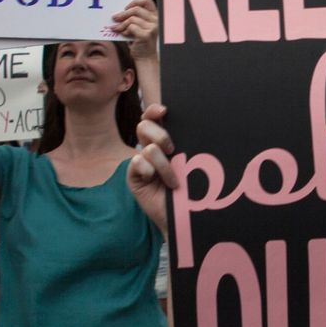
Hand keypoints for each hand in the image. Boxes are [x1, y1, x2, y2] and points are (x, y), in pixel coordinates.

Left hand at [112, 0, 158, 62]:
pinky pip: (131, 27)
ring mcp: (152, 28)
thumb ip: (134, 18)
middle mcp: (155, 21)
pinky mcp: (146, 35)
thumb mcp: (139, 27)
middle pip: (136, 9)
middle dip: (123, 14)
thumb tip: (119, 12)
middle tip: (114, 18)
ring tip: (117, 29)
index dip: (135, 2)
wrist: (145, 58)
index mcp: (155, 16)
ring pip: (132, 19)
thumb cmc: (141, 42)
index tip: (125, 8)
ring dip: (122, 24)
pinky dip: (124, 31)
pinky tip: (124, 35)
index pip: (147, 0)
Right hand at [127, 104, 180, 226]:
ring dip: (164, 164)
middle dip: (160, 135)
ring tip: (173, 179)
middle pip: (144, 126)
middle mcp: (150, 148)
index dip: (154, 110)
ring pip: (147, 148)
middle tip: (172, 150)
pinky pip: (137, 163)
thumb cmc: (190, 189)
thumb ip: (185, 144)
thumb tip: (192, 124)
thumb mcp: (190, 162)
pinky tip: (156, 181)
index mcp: (164, 141)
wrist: (184, 216)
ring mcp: (141, 163)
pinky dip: (150, 171)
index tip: (164, 110)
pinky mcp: (133, 177)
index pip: (152, 117)